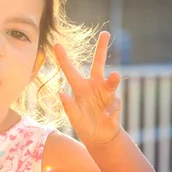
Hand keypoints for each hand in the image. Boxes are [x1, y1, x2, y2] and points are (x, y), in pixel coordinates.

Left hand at [54, 31, 121, 145]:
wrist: (100, 138)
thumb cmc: (84, 125)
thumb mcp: (74, 117)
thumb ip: (68, 106)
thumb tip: (61, 94)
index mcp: (80, 87)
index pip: (70, 70)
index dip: (63, 58)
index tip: (56, 44)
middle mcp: (93, 85)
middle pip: (99, 63)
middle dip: (102, 48)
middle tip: (105, 33)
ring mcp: (106, 93)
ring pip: (111, 80)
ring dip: (113, 78)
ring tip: (115, 76)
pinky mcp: (114, 102)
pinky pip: (114, 102)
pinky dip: (111, 110)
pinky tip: (107, 116)